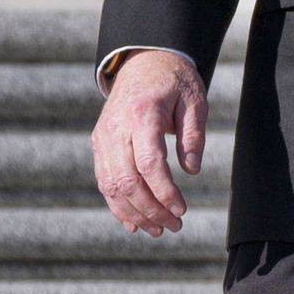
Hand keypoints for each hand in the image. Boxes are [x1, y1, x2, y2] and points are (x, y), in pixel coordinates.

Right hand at [92, 50, 207, 234]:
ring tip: (158, 230)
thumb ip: (194, 136)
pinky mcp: (98, 144)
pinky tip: (134, 223)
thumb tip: (192, 171)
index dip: (164, 191)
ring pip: (111, 186)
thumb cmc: (174, 83)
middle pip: (127, 180)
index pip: (149, 162)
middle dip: (150, 209)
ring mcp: (103, 138)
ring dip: (134, 213)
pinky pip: (104, 181)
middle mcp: (116, 129)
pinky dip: (117, 205)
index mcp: (142, 116)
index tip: (182, 210)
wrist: (143, 63)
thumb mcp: (195, 101)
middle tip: (174, 227)